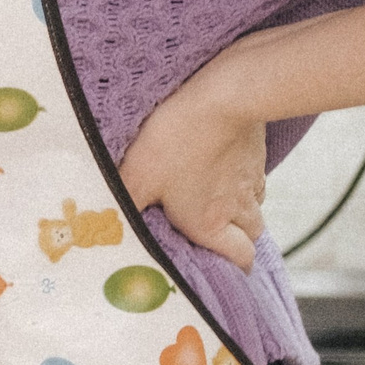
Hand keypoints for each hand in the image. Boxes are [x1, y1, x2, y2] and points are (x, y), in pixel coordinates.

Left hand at [118, 54, 268, 273]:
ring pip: (255, 206)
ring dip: (241, 211)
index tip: (225, 269)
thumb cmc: (177, 137)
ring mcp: (252, 178)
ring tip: (218, 204)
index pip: (240, 259)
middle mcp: (238, 206)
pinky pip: (256, 176)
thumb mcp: (136, 175)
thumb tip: (107, 223)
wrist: (223, 95)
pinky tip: (225, 170)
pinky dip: (244, 180)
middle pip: (253, 237)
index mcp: (210, 222)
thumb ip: (124, 203)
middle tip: (218, 237)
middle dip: (239, 242)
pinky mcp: (257, 152)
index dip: (236, 268)